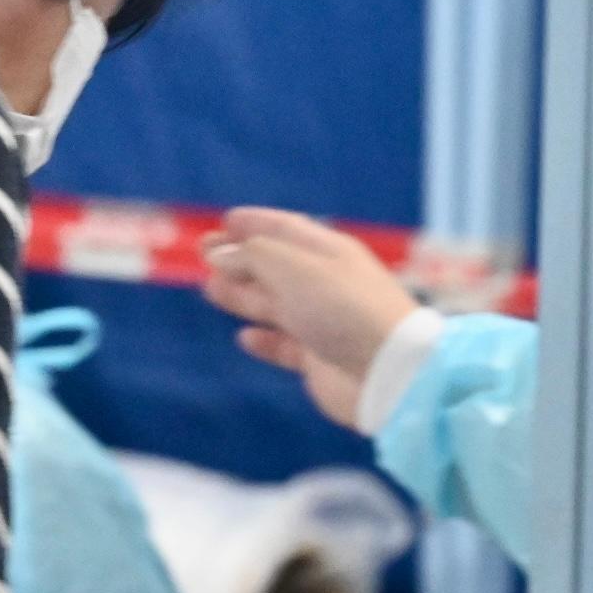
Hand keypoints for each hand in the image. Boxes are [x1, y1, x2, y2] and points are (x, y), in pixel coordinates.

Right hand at [200, 208, 422, 431]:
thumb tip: (220, 253)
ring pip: (275, 305)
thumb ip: (252, 256)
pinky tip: (244, 337)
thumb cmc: (342, 308)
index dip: (255, 223)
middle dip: (239, 259)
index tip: (224, 221)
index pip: (286, 229)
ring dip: (243, 296)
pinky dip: (264, 340)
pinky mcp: (320, 360)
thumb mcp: (293, 267)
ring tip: (211, 289)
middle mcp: (326, 284)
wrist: (388, 370)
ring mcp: (324, 323)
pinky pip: (285, 346)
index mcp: (329, 252)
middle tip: (203, 255)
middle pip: (276, 266)